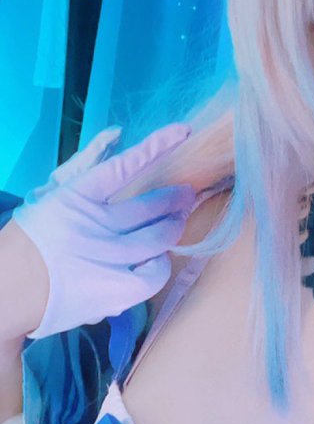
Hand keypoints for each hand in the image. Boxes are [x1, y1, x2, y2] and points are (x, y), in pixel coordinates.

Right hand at [11, 124, 197, 338]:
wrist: (8, 290)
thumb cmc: (30, 240)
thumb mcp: (48, 194)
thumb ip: (83, 164)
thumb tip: (115, 136)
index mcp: (74, 196)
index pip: (123, 167)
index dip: (157, 147)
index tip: (182, 133)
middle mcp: (94, 224)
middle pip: (151, 207)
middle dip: (175, 199)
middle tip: (186, 195)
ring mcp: (107, 258)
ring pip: (159, 238)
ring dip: (173, 226)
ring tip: (177, 221)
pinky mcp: (115, 289)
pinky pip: (154, 273)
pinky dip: (160, 264)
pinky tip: (157, 260)